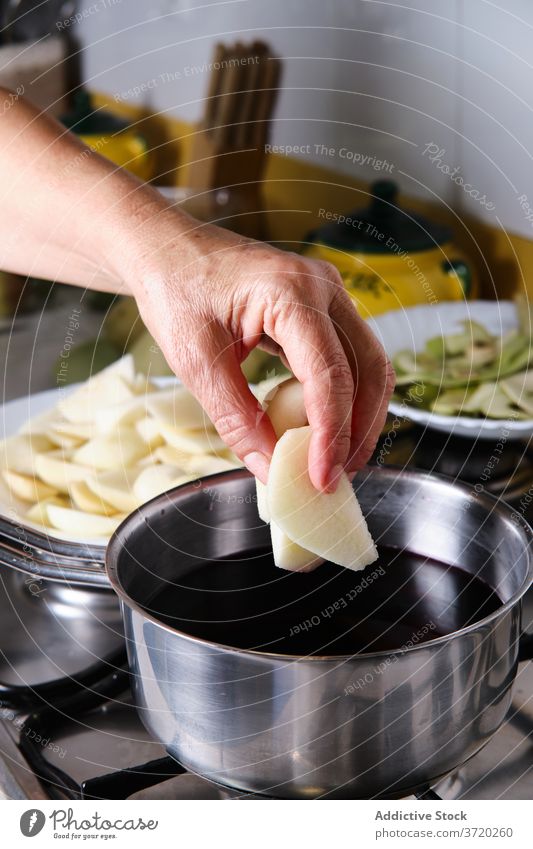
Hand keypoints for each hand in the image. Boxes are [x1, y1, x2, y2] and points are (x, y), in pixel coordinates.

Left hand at [122, 215, 394, 490]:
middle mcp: (322, 288)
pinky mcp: (320, 309)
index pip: (330, 374)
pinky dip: (344, 397)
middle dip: (360, 429)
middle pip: (368, 368)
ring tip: (338, 459)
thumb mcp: (196, 361)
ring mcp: (326, 295)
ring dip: (360, 415)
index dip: (332, 433)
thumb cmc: (175, 290)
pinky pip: (348, 357)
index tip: (321, 476)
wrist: (167, 251)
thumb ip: (236, 417)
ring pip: (368, 363)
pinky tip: (325, 428)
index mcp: (290, 292)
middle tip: (338, 475)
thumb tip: (269, 468)